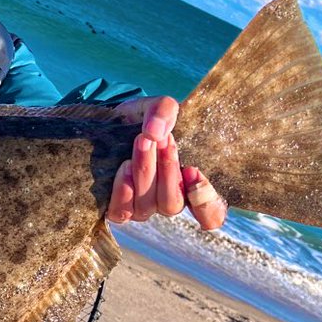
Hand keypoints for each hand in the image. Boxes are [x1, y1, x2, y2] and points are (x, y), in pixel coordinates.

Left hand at [106, 96, 226, 230]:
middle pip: (172, 203)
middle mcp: (167, 201)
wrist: (111, 122)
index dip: (206, 204)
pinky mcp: (117, 207)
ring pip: (148, 205)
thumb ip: (165, 111)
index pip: (211, 215)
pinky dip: (124, 190)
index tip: (194, 171)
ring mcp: (141, 207)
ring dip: (145, 172)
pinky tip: (125, 167)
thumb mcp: (158, 106)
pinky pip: (122, 212)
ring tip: (141, 142)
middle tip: (160, 139)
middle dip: (167, 170)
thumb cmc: (143, 119)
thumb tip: (156, 133)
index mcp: (189, 185)